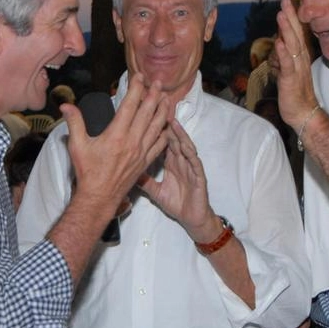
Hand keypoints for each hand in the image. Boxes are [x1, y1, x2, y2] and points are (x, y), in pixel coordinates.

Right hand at [63, 73, 168, 216]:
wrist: (100, 197)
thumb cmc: (88, 173)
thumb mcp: (77, 146)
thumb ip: (74, 123)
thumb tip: (66, 106)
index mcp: (117, 134)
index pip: (130, 104)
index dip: (136, 88)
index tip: (139, 76)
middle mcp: (133, 141)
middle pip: (148, 112)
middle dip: (154, 94)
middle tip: (158, 82)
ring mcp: (142, 152)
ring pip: (158, 126)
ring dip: (163, 110)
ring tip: (167, 97)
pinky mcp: (146, 161)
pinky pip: (160, 143)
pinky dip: (165, 131)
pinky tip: (168, 124)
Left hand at [137, 118, 214, 241]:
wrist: (192, 219)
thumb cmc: (176, 203)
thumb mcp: (155, 191)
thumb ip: (145, 180)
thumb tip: (130, 172)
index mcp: (171, 162)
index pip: (163, 141)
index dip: (156, 128)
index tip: (147, 116)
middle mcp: (181, 161)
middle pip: (174, 138)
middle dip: (167, 123)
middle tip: (160, 108)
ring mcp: (190, 167)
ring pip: (184, 146)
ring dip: (179, 133)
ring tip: (172, 120)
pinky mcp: (198, 175)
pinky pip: (194, 161)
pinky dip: (189, 152)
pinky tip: (185, 144)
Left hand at [274, 0, 318, 129]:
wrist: (304, 113)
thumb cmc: (295, 93)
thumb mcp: (288, 71)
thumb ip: (284, 57)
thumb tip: (279, 45)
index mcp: (300, 56)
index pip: (297, 33)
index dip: (292, 17)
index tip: (287, 1)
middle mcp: (301, 59)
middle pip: (296, 34)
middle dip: (290, 16)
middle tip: (285, 0)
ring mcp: (297, 69)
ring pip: (293, 45)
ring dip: (287, 30)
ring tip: (281, 14)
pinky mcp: (291, 80)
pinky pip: (288, 64)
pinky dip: (284, 53)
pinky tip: (280, 43)